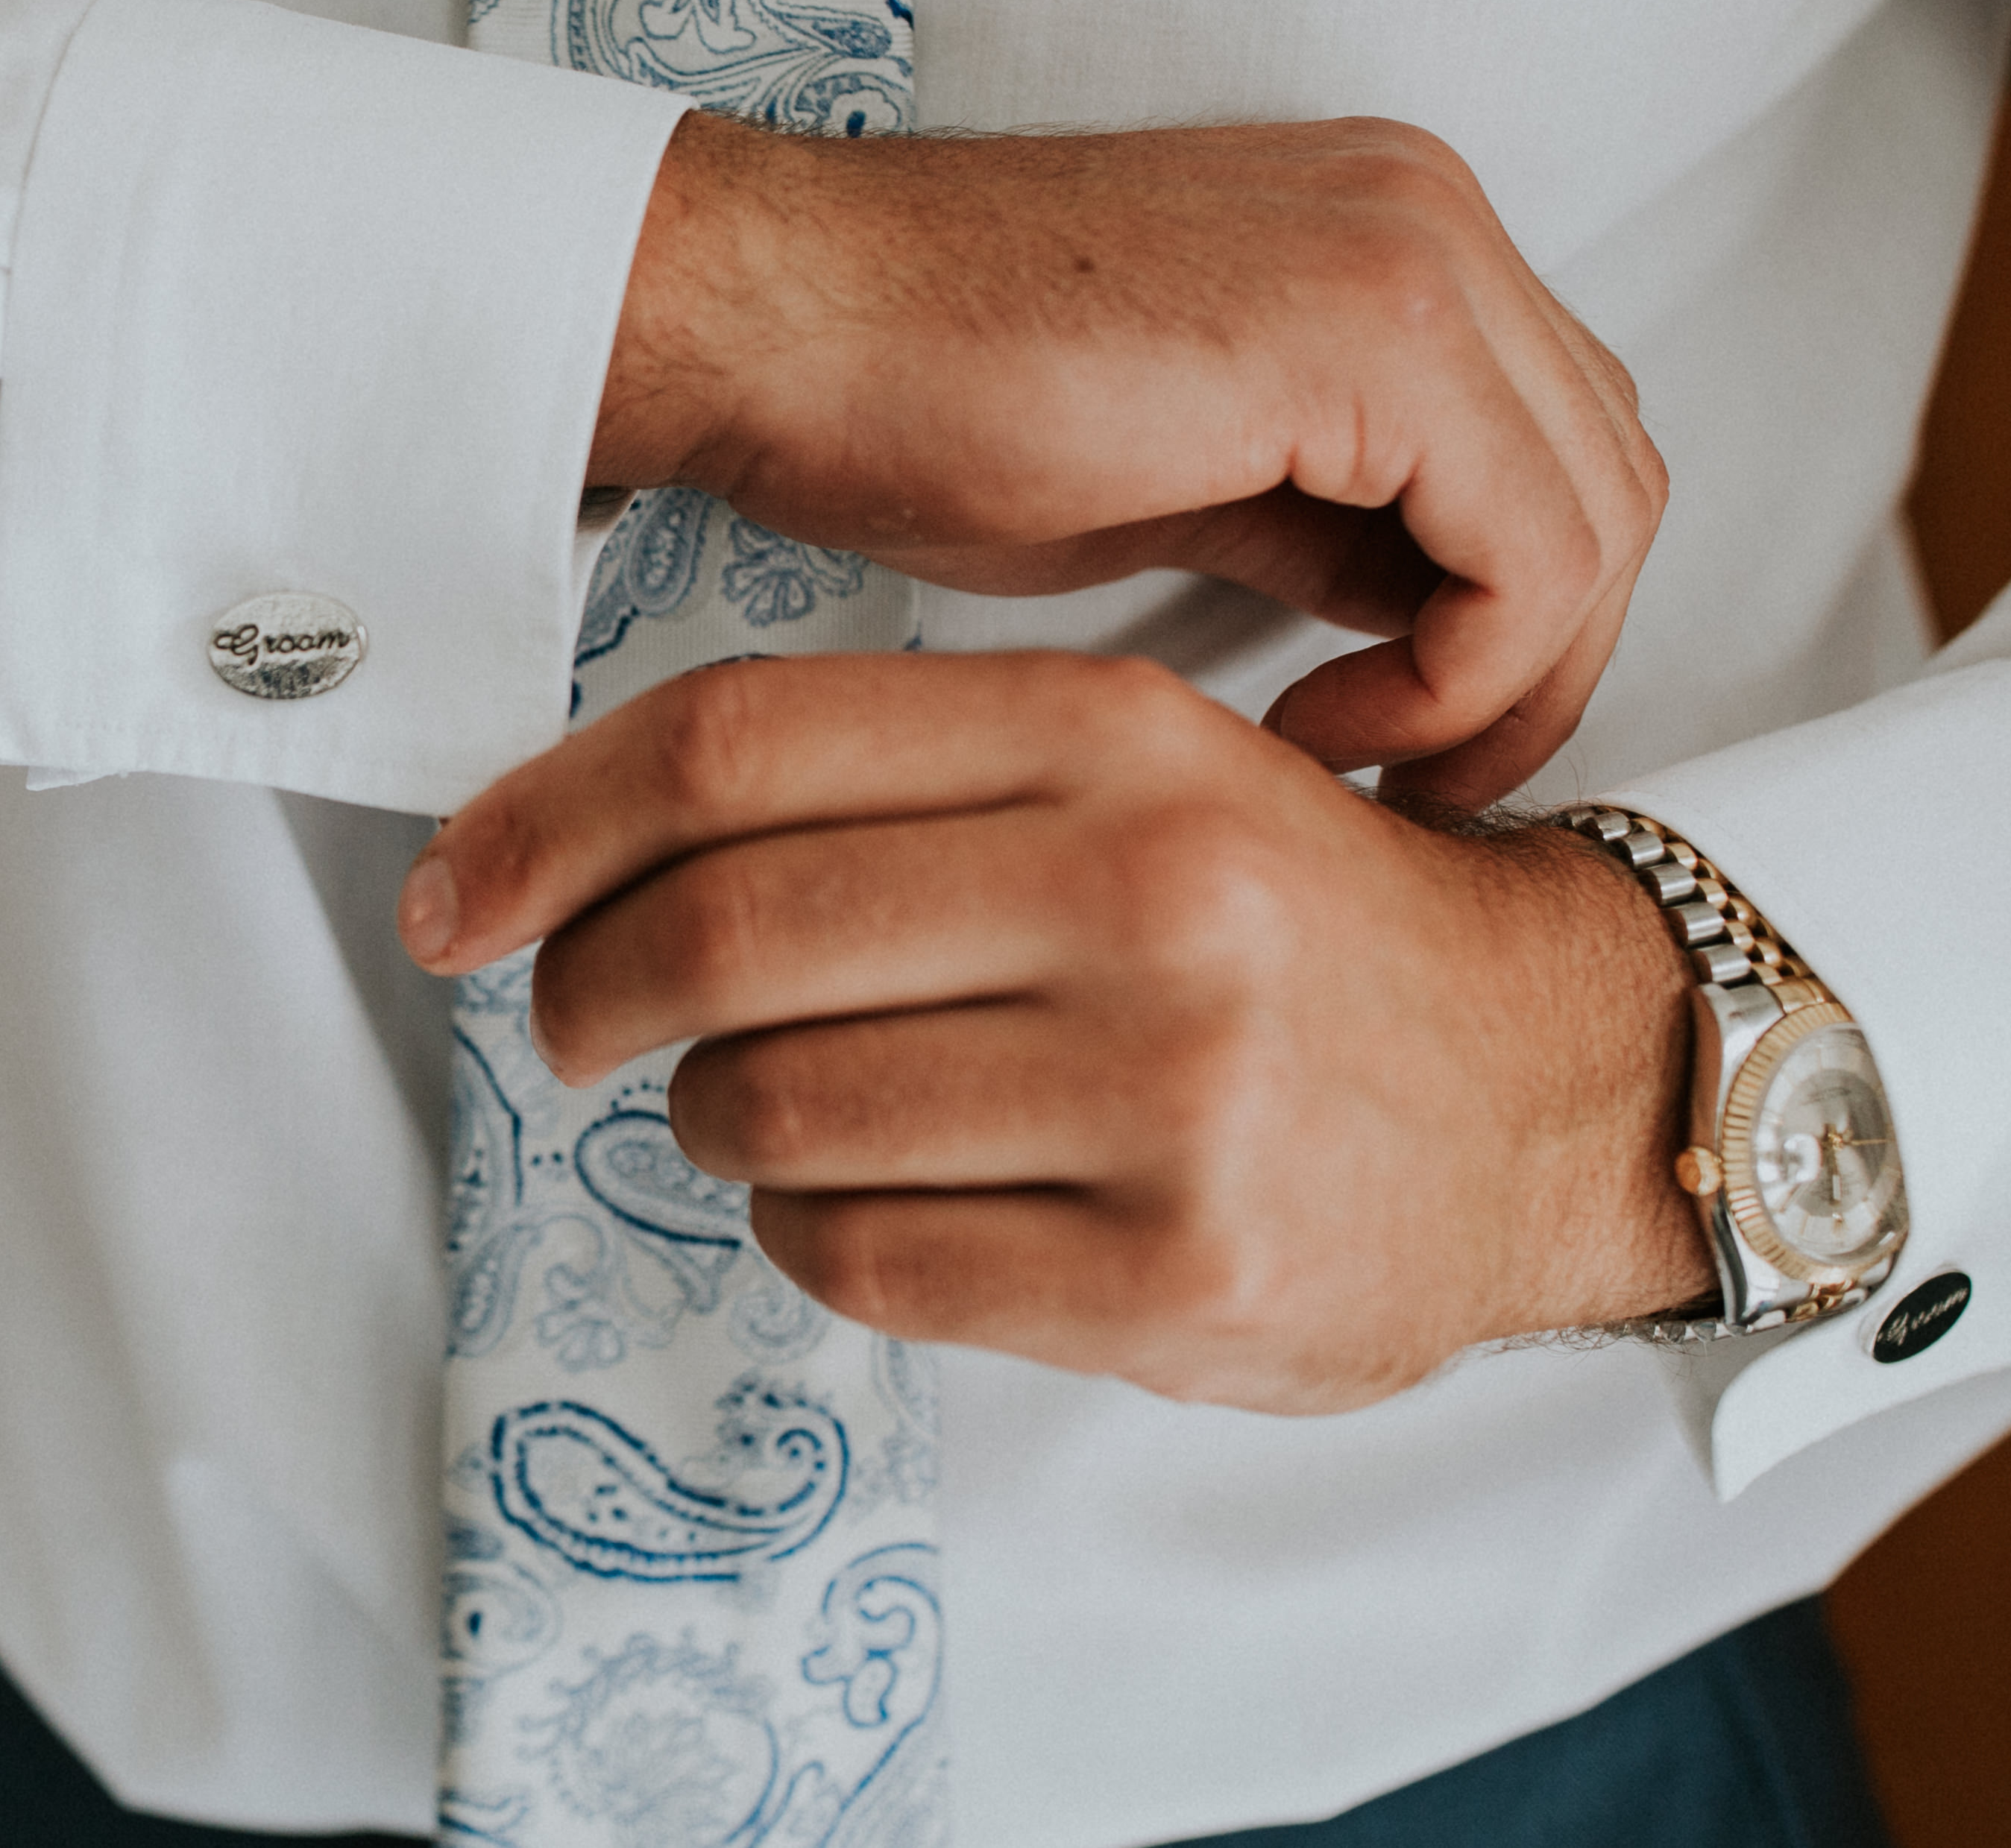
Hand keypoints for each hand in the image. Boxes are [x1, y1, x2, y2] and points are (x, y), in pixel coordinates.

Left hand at [398, 651, 1710, 1410]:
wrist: (1550, 1084)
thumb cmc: (1292, 923)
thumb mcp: (1139, 766)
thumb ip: (909, 776)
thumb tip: (599, 832)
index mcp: (1114, 735)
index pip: (740, 746)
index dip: (552, 818)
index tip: (460, 889)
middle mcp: (1146, 896)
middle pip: (728, 933)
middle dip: (592, 990)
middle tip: (570, 1019)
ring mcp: (1170, 1094)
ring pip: (777, 1111)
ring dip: (712, 1121)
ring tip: (757, 1109)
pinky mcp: (1179, 1275)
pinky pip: (866, 1259)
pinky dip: (807, 1233)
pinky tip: (859, 1198)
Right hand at [592, 116, 1663, 806]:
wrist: (780, 323)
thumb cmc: (924, 396)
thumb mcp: (1189, 470)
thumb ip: (1338, 516)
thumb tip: (1440, 627)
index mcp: (1389, 227)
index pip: (1561, 449)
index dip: (1517, 629)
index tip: (1399, 740)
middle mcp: (1427, 210)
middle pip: (1612, 480)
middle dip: (1537, 667)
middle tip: (1409, 778)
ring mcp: (1413, 251)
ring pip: (1601, 519)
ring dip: (1504, 683)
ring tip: (1357, 757)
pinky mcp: (1376, 325)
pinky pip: (1531, 552)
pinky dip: (1466, 676)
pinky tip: (1325, 722)